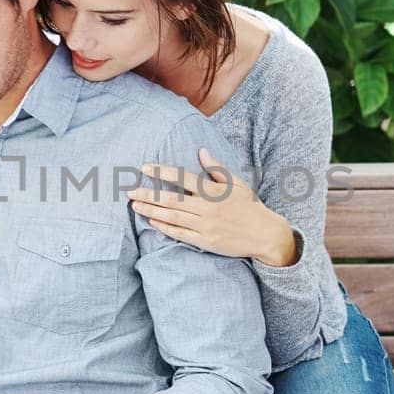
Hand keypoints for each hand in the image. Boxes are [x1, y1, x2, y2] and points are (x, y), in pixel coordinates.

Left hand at [126, 148, 297, 266]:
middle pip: (171, 200)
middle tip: (129, 191)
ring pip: (172, 217)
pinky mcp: (206, 242)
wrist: (264, 234)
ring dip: (151, 211)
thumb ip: (216, 168)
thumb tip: (201, 151)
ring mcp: (206, 226)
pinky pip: (180, 234)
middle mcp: (208, 208)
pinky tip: (152, 222)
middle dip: (148, 194)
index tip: (145, 168)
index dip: (162, 173)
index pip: (183, 178)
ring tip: (135, 206)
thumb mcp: (236, 183)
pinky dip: (165, 228)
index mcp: (214, 191)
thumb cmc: (248, 206)